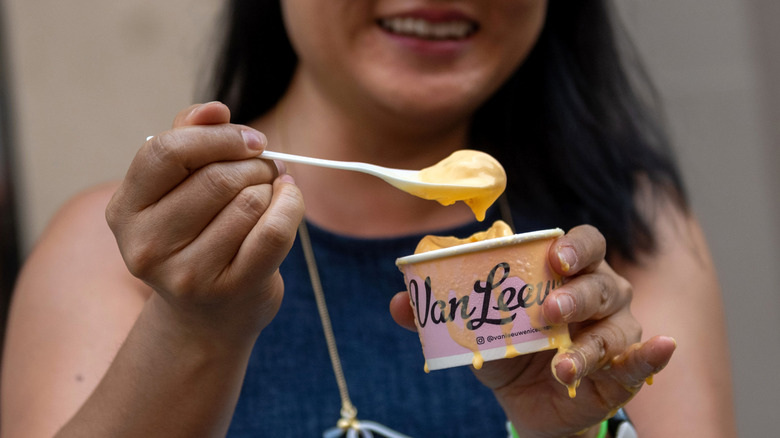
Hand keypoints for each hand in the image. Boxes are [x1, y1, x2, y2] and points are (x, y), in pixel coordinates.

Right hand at [106, 102, 303, 342]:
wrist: (209, 316)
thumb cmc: (196, 235)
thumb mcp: (178, 189)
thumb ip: (190, 139)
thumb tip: (216, 109)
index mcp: (126, 210)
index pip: (166, 152)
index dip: (217, 137)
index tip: (251, 138)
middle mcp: (147, 246)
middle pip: (216, 178)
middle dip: (254, 163)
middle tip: (267, 165)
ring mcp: (188, 274)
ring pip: (249, 202)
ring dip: (271, 186)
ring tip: (269, 191)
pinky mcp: (231, 289)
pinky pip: (274, 230)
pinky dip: (291, 205)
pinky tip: (288, 201)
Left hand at [390, 225, 674, 437]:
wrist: (525, 402)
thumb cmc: (507, 349)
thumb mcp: (474, 331)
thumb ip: (441, 313)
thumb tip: (399, 302)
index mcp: (565, 275)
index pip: (583, 245)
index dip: (574, 246)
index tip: (554, 257)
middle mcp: (600, 296)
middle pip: (602, 283)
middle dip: (578, 294)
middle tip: (549, 310)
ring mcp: (616, 333)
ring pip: (617, 327)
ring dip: (593, 343)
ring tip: (564, 365)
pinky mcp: (622, 372)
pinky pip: (642, 360)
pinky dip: (651, 355)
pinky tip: (661, 346)